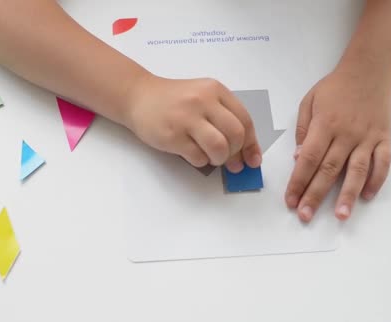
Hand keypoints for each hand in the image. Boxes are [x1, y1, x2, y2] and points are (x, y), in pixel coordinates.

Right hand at [124, 74, 261, 171]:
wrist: (138, 97)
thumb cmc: (174, 101)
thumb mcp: (202, 97)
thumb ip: (223, 118)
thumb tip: (243, 154)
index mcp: (215, 90)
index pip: (244, 120)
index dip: (251, 144)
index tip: (252, 160)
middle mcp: (203, 100)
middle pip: (235, 135)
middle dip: (235, 153)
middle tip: (229, 160)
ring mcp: (186, 118)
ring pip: (219, 147)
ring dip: (219, 159)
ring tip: (210, 157)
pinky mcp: (172, 135)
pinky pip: (198, 157)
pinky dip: (200, 161)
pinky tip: (193, 153)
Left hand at [285, 67, 390, 221]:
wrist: (369, 71)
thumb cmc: (334, 88)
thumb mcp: (309, 102)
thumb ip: (303, 130)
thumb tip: (299, 158)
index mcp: (325, 125)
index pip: (309, 159)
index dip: (298, 181)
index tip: (290, 200)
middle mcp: (346, 134)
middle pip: (329, 169)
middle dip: (315, 195)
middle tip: (305, 216)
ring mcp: (367, 137)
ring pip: (357, 170)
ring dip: (348, 194)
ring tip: (340, 215)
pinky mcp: (384, 138)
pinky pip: (383, 162)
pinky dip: (377, 180)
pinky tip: (367, 196)